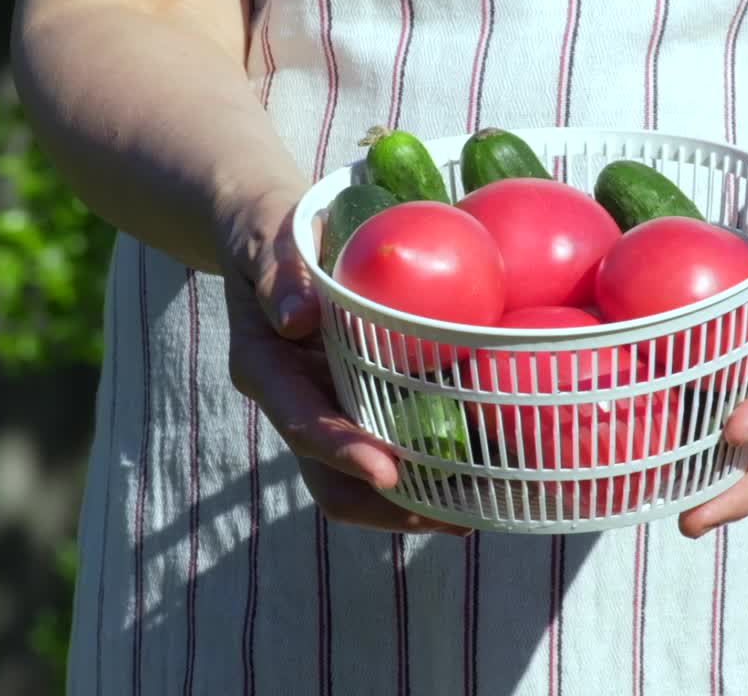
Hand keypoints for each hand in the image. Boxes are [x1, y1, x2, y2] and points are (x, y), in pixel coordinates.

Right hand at [218, 190, 472, 536]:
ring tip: (479, 510)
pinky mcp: (354, 405)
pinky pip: (389, 450)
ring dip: (415, 505)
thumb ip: (280, 272)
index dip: (344, 453)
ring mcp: (327, 410)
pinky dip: (428, 470)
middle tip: (455, 518)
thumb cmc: (271, 229)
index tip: (387, 472)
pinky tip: (482, 472)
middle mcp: (296, 403)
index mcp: (266, 370)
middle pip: (333, 482)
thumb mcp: (269, 236)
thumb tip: (297, 318)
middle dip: (390, 507)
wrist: (265, 234)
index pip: (303, 424)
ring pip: (362, 483)